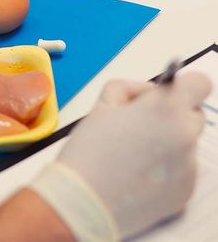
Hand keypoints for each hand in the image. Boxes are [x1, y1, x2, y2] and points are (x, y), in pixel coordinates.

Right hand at [31, 74, 211, 239]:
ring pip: (185, 143)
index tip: (167, 94)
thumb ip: (130, 90)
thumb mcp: (101, 105)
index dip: (182, 86)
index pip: (199, 84)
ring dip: (167, 143)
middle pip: (193, 114)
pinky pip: (181, 170)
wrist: (84, 200)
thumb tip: (146, 94)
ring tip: (132, 154)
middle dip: (171, 115)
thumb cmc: (89, 153)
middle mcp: (184, 136)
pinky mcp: (186, 190)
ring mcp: (189, 166)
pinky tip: (137, 173)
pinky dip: (164, 168)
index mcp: (165, 109)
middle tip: (140, 124)